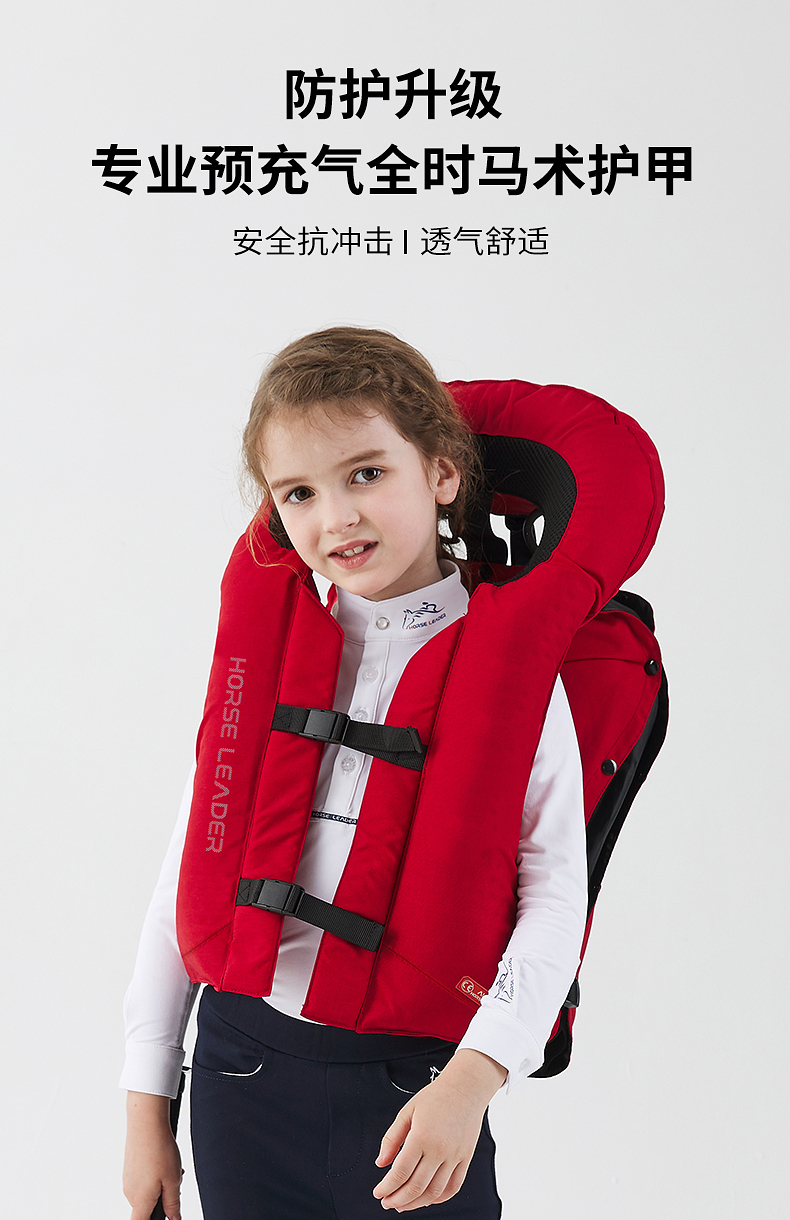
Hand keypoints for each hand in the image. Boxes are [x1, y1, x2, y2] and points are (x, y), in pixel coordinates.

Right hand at [123, 1092, 183, 1219]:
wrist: (146, 1122)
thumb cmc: (159, 1149)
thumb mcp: (173, 1180)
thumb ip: (173, 1204)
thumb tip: (174, 1218)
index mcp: (140, 1200)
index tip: (163, 1216)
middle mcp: (130, 1192)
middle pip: (146, 1207)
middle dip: (162, 1199)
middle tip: (175, 1183)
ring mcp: (128, 1179)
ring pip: (146, 1191)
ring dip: (160, 1185)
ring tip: (171, 1167)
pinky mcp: (130, 1168)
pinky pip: (143, 1179)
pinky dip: (154, 1175)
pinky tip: (163, 1160)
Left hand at [373, 1049, 505, 1210]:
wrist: (465, 1088)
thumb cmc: (436, 1097)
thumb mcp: (407, 1112)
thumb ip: (391, 1138)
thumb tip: (380, 1162)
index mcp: (421, 1136)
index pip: (400, 1171)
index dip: (387, 1186)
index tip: (378, 1192)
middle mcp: (439, 1149)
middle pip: (416, 1186)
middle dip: (398, 1199)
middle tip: (387, 1202)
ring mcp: (454, 1156)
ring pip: (434, 1192)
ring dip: (416, 1203)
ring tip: (403, 1204)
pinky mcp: (465, 1159)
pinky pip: (453, 1187)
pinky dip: (439, 1199)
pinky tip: (427, 1199)